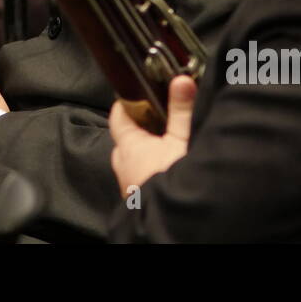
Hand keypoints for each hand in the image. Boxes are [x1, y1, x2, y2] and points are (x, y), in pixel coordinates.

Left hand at [108, 75, 196, 197]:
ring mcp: (128, 185)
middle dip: (139, 130)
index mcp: (129, 146)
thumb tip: (181, 79)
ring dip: (145, 154)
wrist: (173, 222)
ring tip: (165, 147)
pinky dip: (149, 171)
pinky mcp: (138, 200)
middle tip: (158, 120)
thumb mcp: (182, 141)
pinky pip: (139, 179)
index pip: (118, 117)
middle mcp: (123, 165)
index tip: (135, 94)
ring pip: (132, 162)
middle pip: (125, 140)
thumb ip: (181, 111)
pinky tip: (165, 172)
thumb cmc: (173, 180)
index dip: (125, 104)